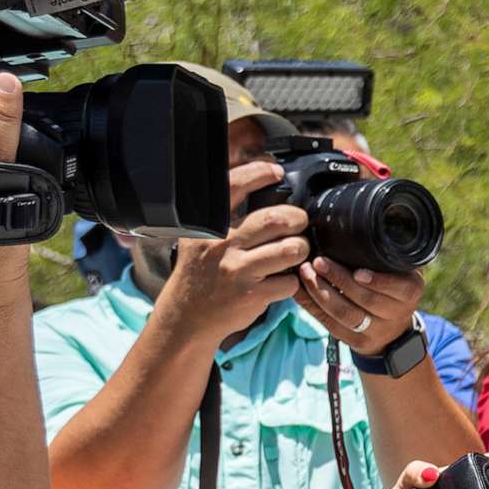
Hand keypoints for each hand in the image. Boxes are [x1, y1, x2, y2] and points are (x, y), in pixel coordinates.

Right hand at [158, 163, 306, 341]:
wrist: (187, 316)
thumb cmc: (200, 273)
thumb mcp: (198, 237)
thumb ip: (223, 216)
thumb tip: (257, 187)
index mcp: (207, 226)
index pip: (234, 186)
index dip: (259, 173)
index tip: (275, 172)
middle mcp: (221, 244)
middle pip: (275, 219)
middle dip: (297, 218)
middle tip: (298, 222)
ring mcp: (238, 270)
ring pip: (290, 249)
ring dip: (301, 247)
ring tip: (296, 249)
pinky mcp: (252, 295)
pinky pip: (290, 281)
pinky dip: (293, 279)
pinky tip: (283, 278)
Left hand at [296, 258, 424, 356]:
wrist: (394, 330)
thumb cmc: (393, 288)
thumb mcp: (402, 270)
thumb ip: (389, 255)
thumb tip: (361, 229)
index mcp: (410, 292)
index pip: (398, 288)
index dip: (377, 281)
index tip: (358, 271)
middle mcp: (397, 314)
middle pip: (366, 300)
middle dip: (339, 280)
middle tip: (319, 262)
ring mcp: (376, 331)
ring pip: (345, 314)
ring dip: (322, 293)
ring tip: (306, 273)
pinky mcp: (356, 342)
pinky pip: (330, 324)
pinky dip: (311, 306)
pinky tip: (299, 290)